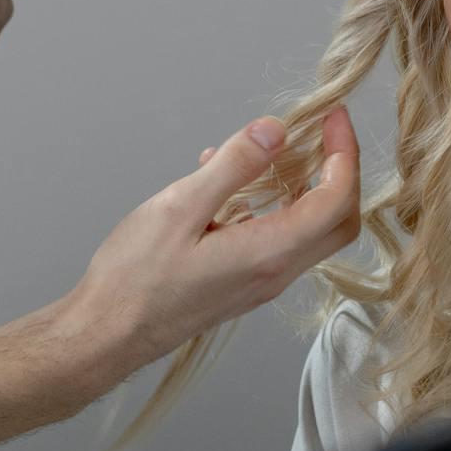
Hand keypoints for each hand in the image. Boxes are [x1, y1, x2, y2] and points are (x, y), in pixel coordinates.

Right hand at [62, 106, 361, 387]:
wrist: (107, 335)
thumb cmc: (134, 278)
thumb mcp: (180, 207)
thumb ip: (233, 167)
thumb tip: (275, 131)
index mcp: (269, 252)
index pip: (335, 199)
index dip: (343, 152)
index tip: (333, 115)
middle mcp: (276, 272)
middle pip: (338, 220)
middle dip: (340, 169)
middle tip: (322, 130)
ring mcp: (262, 281)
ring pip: (311, 230)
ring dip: (306, 185)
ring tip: (271, 149)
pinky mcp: (244, 283)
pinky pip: (279, 239)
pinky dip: (273, 203)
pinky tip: (229, 182)